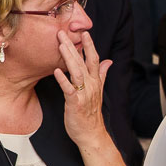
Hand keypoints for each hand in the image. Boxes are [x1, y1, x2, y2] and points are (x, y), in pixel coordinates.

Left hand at [53, 30, 112, 147]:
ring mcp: (84, 94)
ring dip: (68, 57)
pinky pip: (69, 90)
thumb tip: (109, 61)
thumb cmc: (91, 114)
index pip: (94, 59)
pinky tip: (56, 70)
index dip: (89, 45)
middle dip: (73, 46)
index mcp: (96, 81)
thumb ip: (102, 74)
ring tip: (60, 45)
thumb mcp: (98, 91)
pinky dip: (63, 80)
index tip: (84, 31)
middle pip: (83, 62)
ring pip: (76, 72)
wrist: (92, 134)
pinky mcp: (75, 104)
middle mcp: (91, 85)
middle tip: (62, 32)